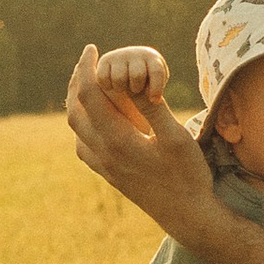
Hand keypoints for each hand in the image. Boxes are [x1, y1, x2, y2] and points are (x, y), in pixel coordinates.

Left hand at [67, 44, 214, 234]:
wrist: (187, 215)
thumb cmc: (187, 174)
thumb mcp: (175, 137)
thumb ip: (152, 108)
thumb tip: (133, 80)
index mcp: (118, 139)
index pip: (90, 95)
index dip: (87, 68)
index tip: (91, 48)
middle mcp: (104, 154)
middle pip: (75, 111)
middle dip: (76, 82)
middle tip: (86, 61)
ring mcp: (105, 167)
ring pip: (76, 130)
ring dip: (75, 104)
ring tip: (86, 85)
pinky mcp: (110, 177)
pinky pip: (83, 148)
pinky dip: (82, 128)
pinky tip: (94, 122)